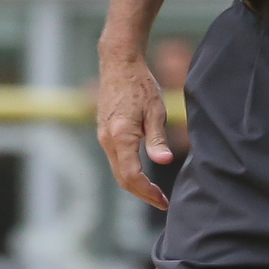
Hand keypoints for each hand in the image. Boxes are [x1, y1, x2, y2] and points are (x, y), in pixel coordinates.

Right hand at [96, 54, 173, 210]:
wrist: (119, 66)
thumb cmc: (141, 85)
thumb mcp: (156, 110)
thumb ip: (158, 138)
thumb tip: (165, 161)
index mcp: (121, 136)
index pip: (132, 175)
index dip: (147, 192)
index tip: (163, 201)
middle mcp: (108, 141)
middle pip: (123, 179)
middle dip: (142, 194)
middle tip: (162, 202)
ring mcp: (103, 138)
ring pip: (118, 171)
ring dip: (135, 185)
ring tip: (155, 193)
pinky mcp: (105, 134)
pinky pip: (116, 160)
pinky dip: (129, 172)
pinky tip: (144, 174)